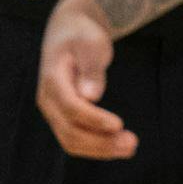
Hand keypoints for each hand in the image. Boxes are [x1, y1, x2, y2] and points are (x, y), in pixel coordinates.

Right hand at [37, 0, 136, 159]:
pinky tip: (117, 147)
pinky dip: (95, 146)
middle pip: (70, 131)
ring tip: (129, 148)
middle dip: (100, 142)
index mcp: (53, 81)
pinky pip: (75, 138)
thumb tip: (91, 96)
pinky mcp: (63, 117)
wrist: (68, 34)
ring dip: (100, 149)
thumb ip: (91, 69)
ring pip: (71, 140)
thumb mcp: (91, 44)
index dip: (94, 119)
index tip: (119, 125)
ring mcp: (54, 112)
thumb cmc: (82, 37)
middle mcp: (49, 101)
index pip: (72, 107)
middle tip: (132, 144)